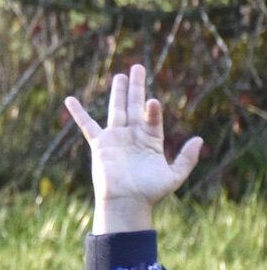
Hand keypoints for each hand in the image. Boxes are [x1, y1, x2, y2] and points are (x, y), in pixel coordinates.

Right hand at [64, 64, 202, 233]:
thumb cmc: (150, 192)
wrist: (127, 202)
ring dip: (118, 92)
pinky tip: (70, 99)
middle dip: (136, 87)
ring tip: (120, 75)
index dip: (152, 110)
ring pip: (116, 110)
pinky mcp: (100, 144)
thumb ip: (186, 158)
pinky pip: (87, 125)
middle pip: (134, 106)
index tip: (153, 102)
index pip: (152, 118)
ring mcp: (116, 138)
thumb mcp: (174, 175)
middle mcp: (133, 136)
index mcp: (150, 141)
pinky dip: (78, 113)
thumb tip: (199, 139)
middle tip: (138, 67)